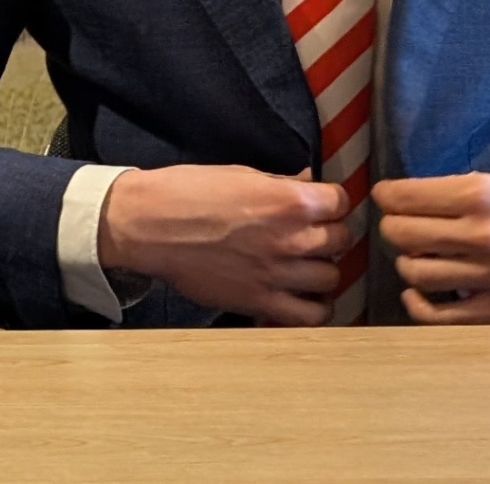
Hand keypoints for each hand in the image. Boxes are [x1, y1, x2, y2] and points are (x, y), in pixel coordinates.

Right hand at [98, 165, 353, 325]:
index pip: (340, 201)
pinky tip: (304, 296)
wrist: (148, 225)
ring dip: (322, 269)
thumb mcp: (240, 174)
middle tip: (313, 233)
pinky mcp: (260, 302)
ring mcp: (277, 274)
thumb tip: (307, 184)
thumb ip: (280, 184)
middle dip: (330, 233)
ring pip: (331, 278)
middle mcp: (290, 239)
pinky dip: (315, 307)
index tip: (322, 205)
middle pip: (341, 239)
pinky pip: (311, 315)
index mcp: (287, 201)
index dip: (332, 201)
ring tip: (308, 265)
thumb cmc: (188, 192)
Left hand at [374, 171, 489, 323]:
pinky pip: (441, 317)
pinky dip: (419, 305)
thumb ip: (456, 193)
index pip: (403, 198)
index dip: (386, 197)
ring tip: (419, 256)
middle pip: (401, 235)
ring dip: (408, 263)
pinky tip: (418, 293)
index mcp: (482, 195)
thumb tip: (401, 201)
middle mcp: (485, 235)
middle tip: (402, 226)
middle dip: (393, 228)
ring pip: (416, 273)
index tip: (387, 198)